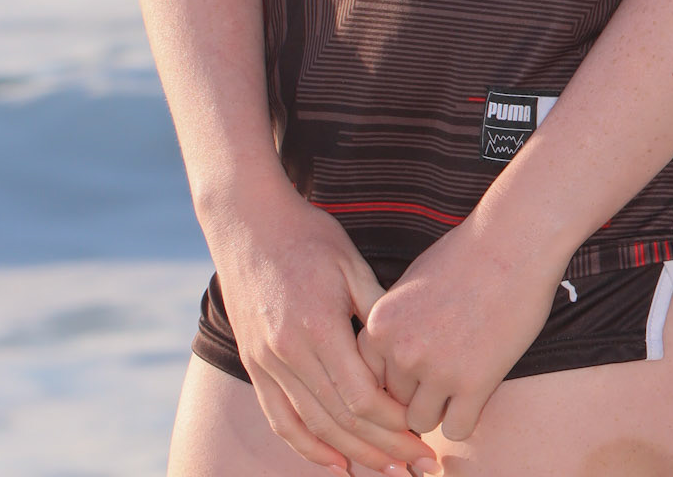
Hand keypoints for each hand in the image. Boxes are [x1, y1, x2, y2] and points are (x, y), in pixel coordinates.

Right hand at [206, 175, 440, 472]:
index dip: (394, 421)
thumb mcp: (350, 261)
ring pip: (313, 427)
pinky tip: (337, 465)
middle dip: (384, 449)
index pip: (360, 395)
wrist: (248, 221)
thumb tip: (407, 350)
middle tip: (420, 466)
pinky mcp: (255, 366)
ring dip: (353, 455)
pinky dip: (308, 448)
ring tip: (389, 472)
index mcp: (318, 325)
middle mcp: (289, 352)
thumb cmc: (308, 235)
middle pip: (341, 420)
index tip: (424, 430)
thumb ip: (377, 309)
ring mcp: (267, 363)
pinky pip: (281, 420)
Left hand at [357, 207, 567, 441]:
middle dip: (417, 393)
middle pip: (395, 402)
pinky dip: (466, 418)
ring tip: (461, 380)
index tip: (412, 371)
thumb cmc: (466, 256)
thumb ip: (393, 325)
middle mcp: (401, 349)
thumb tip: (387, 366)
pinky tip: (478, 392)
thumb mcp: (411, 284)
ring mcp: (436, 369)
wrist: (513, 241)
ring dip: (440, 408)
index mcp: (380, 323)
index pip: (368, 378)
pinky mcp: (474, 383)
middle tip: (445, 370)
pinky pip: (457, 430)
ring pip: (422, 421)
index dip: (391, 378)